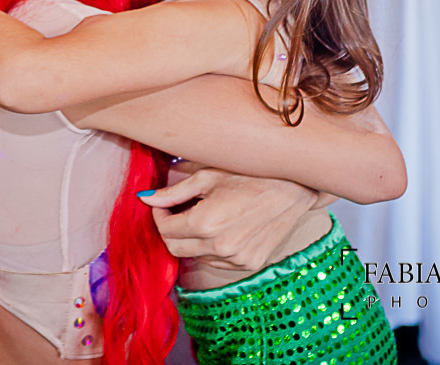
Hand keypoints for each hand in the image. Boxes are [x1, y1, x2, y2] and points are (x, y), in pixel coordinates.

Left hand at [139, 167, 319, 270]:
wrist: (293, 188)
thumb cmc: (250, 175)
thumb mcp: (208, 176)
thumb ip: (174, 192)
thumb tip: (146, 199)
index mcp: (205, 223)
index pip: (165, 230)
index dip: (158, 216)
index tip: (161, 205)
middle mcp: (219, 247)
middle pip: (175, 249)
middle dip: (169, 230)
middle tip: (176, 212)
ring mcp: (236, 259)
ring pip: (195, 257)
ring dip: (191, 240)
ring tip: (202, 216)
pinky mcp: (249, 264)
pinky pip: (217, 262)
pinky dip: (211, 249)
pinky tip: (222, 228)